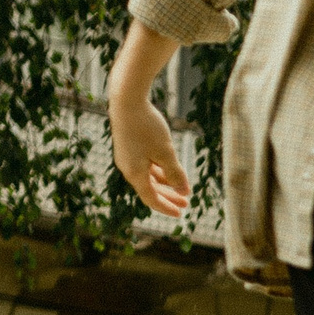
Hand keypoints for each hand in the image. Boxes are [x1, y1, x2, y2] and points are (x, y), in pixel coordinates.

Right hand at [110, 93, 190, 218]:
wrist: (127, 100)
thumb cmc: (147, 127)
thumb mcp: (166, 152)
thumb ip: (175, 174)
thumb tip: (184, 192)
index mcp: (135, 173)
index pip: (151, 199)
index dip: (166, 207)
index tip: (181, 214)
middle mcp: (128, 168)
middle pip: (150, 189)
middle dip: (169, 197)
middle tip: (186, 203)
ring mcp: (127, 157)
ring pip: (148, 176)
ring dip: (165, 183)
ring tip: (182, 187)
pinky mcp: (129, 146)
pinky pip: (145, 165)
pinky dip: (158, 170)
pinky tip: (170, 169)